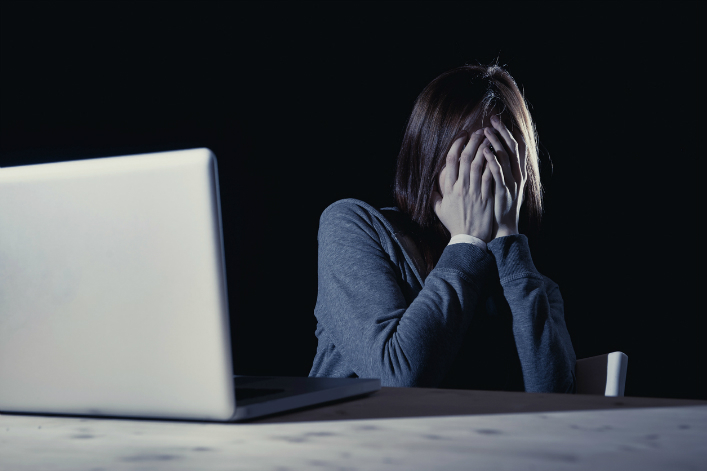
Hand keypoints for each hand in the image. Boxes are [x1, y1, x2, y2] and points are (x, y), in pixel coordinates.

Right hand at [431, 129, 495, 242]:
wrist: (469, 239)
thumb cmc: (454, 224)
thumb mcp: (439, 210)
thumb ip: (434, 195)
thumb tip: (430, 185)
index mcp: (448, 188)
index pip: (450, 161)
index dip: (456, 145)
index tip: (462, 135)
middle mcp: (460, 187)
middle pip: (466, 158)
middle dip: (473, 141)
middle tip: (479, 130)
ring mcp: (474, 192)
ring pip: (479, 164)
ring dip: (484, 149)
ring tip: (489, 138)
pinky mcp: (486, 197)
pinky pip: (490, 177)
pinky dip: (493, 164)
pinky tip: (497, 155)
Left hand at [482, 115, 527, 237]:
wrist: (504, 228)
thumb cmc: (499, 206)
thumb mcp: (504, 186)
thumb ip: (499, 171)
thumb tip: (490, 154)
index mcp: (517, 173)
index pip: (516, 147)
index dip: (508, 132)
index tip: (497, 121)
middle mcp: (517, 175)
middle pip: (513, 148)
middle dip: (503, 132)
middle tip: (493, 119)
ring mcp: (511, 183)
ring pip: (506, 157)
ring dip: (496, 142)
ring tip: (486, 131)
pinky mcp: (503, 191)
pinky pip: (498, 173)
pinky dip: (492, 161)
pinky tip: (485, 152)